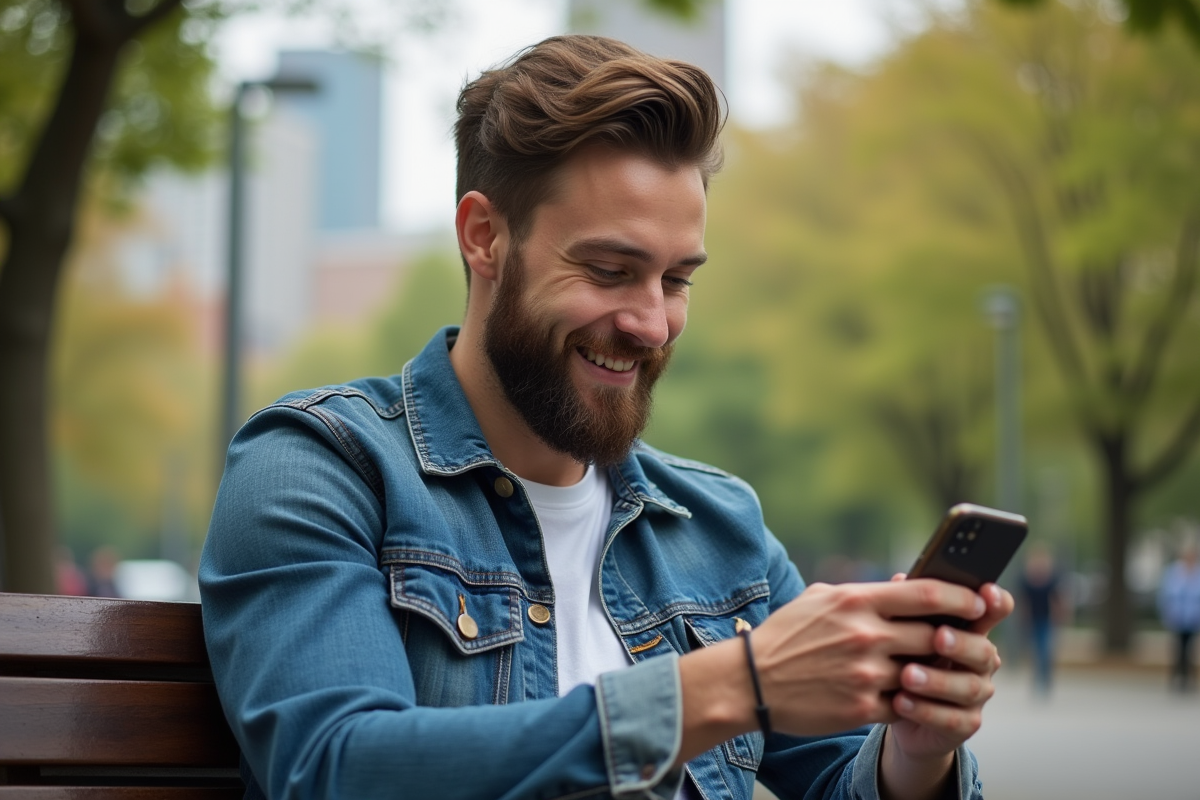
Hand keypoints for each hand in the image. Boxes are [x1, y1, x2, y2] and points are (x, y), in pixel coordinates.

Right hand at [750, 579, 988, 735]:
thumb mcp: (820, 598)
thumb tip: (904, 585)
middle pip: (935, 635)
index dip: (961, 596)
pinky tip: (905, 695)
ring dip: (931, 672)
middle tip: (967, 639)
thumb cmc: (786, 635)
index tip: (978, 600)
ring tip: (935, 669)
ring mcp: (865, 674)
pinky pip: (904, 704)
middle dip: (955, 638)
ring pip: (923, 673)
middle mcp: (866, 636)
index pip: (926, 593)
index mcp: (857, 601)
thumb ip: (864, 591)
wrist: (753, 682)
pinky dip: (909, 700)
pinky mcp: (861, 708)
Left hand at [886, 579, 1012, 760]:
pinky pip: (952, 719)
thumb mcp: (903, 629)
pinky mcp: (965, 724)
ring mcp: (977, 694)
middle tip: (938, 638)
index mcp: (970, 629)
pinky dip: (926, 710)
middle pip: (982, 651)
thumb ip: (908, 606)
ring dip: (937, 681)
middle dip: (961, 643)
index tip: (987, 591)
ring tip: (907, 675)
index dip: (995, 603)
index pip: (994, 611)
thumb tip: (901, 579)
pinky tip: (901, 701)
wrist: (895, 706)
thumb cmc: (904, 654)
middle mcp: (981, 660)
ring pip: (968, 687)